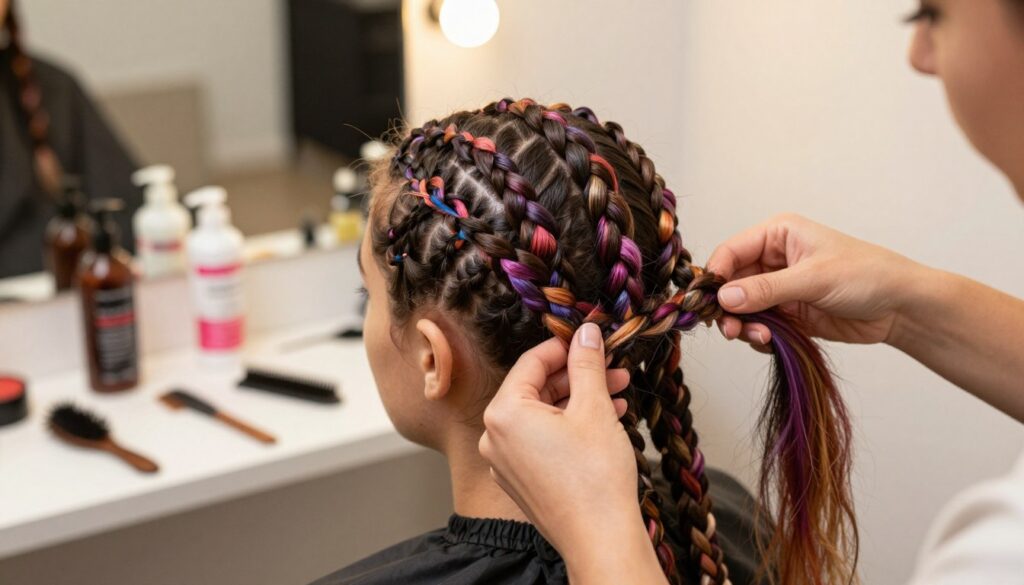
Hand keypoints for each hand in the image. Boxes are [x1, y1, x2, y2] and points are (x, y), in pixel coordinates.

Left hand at [478, 324, 639, 554]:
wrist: (600, 539)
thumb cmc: (594, 480)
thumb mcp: (593, 407)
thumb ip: (586, 363)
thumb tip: (585, 334)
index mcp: (503, 413)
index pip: (531, 362)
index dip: (565, 347)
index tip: (589, 340)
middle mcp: (495, 437)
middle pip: (537, 389)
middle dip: (578, 377)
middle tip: (612, 368)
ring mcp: (506, 462)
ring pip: (543, 416)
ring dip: (579, 401)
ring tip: (617, 395)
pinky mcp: (522, 481)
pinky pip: (542, 441)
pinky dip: (570, 427)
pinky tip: (605, 421)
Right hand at [707, 213, 925, 346]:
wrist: (900, 307)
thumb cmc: (866, 275)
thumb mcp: (814, 278)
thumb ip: (767, 289)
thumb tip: (724, 297)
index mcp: (777, 235)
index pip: (731, 252)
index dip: (716, 276)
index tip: (709, 302)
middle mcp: (773, 259)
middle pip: (731, 283)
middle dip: (729, 308)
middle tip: (731, 330)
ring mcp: (779, 288)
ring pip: (742, 308)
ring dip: (744, 325)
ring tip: (760, 338)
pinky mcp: (788, 314)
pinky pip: (759, 325)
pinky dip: (758, 336)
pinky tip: (771, 342)